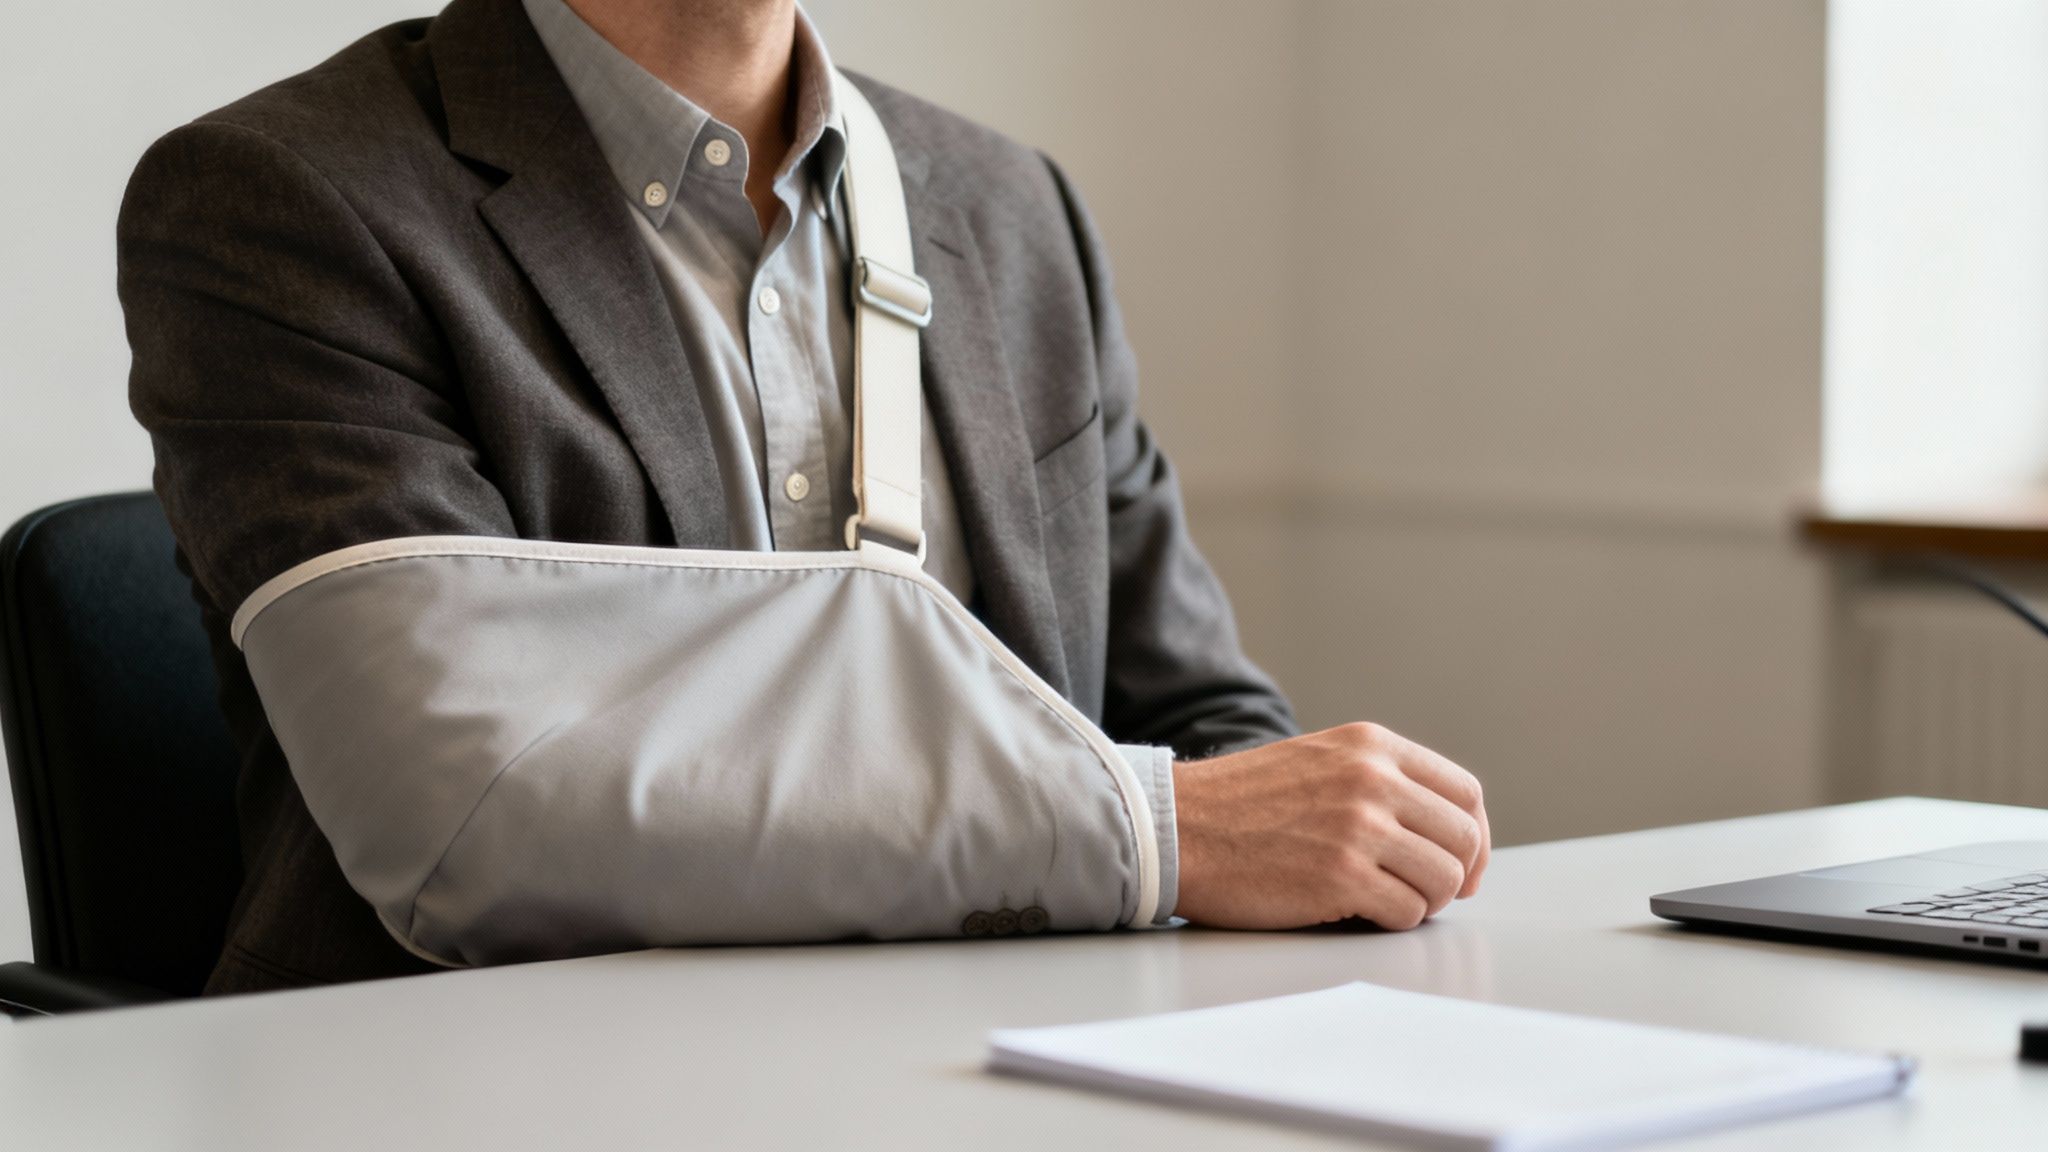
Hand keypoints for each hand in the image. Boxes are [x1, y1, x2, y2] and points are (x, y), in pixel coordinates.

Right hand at [1170, 723, 1488, 930]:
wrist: (1176, 829)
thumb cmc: (1241, 805)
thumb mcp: (1318, 762)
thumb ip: (1378, 781)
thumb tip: (1443, 833)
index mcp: (1370, 746)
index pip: (1463, 792)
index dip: (1472, 836)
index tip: (1462, 863)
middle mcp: (1373, 779)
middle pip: (1464, 838)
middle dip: (1456, 874)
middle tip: (1428, 893)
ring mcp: (1359, 828)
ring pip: (1444, 879)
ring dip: (1424, 901)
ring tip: (1387, 900)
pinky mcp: (1342, 877)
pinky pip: (1407, 912)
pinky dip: (1392, 920)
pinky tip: (1359, 910)